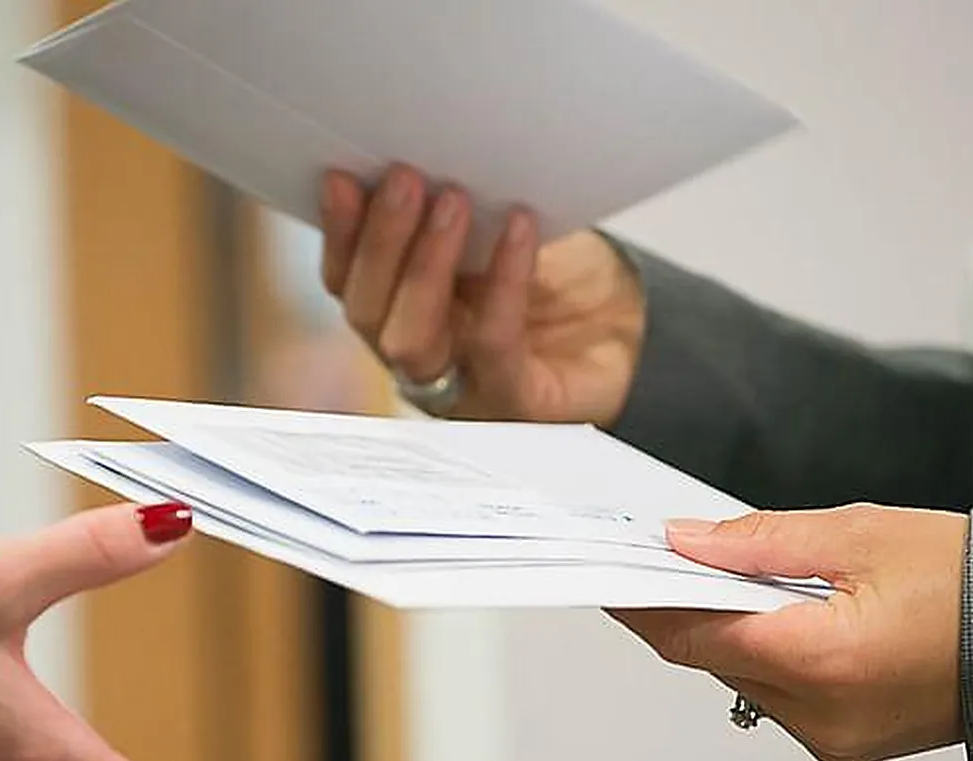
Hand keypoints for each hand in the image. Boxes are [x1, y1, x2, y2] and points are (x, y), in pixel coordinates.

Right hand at [319, 166, 645, 424]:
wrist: (634, 326)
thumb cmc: (564, 278)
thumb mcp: (501, 225)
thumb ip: (456, 204)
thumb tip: (423, 145)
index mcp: (401, 308)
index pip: (347, 280)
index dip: (338, 233)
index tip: (342, 178)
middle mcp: (421, 353)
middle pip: (366, 311)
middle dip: (380, 242)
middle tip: (406, 180)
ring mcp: (462, 386)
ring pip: (409, 339)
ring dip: (425, 266)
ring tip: (455, 201)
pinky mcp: (513, 403)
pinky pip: (493, 344)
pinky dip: (502, 281)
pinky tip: (519, 227)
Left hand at [610, 504, 968, 760]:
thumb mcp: (859, 535)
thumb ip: (759, 541)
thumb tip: (685, 541)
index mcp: (818, 661)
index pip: (693, 635)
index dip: (645, 603)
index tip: (614, 574)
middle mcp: (818, 716)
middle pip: (715, 659)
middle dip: (692, 609)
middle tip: (679, 559)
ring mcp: (833, 740)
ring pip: (744, 679)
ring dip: (737, 633)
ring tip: (757, 581)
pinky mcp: (847, 747)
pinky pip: (781, 698)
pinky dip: (774, 657)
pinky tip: (796, 618)